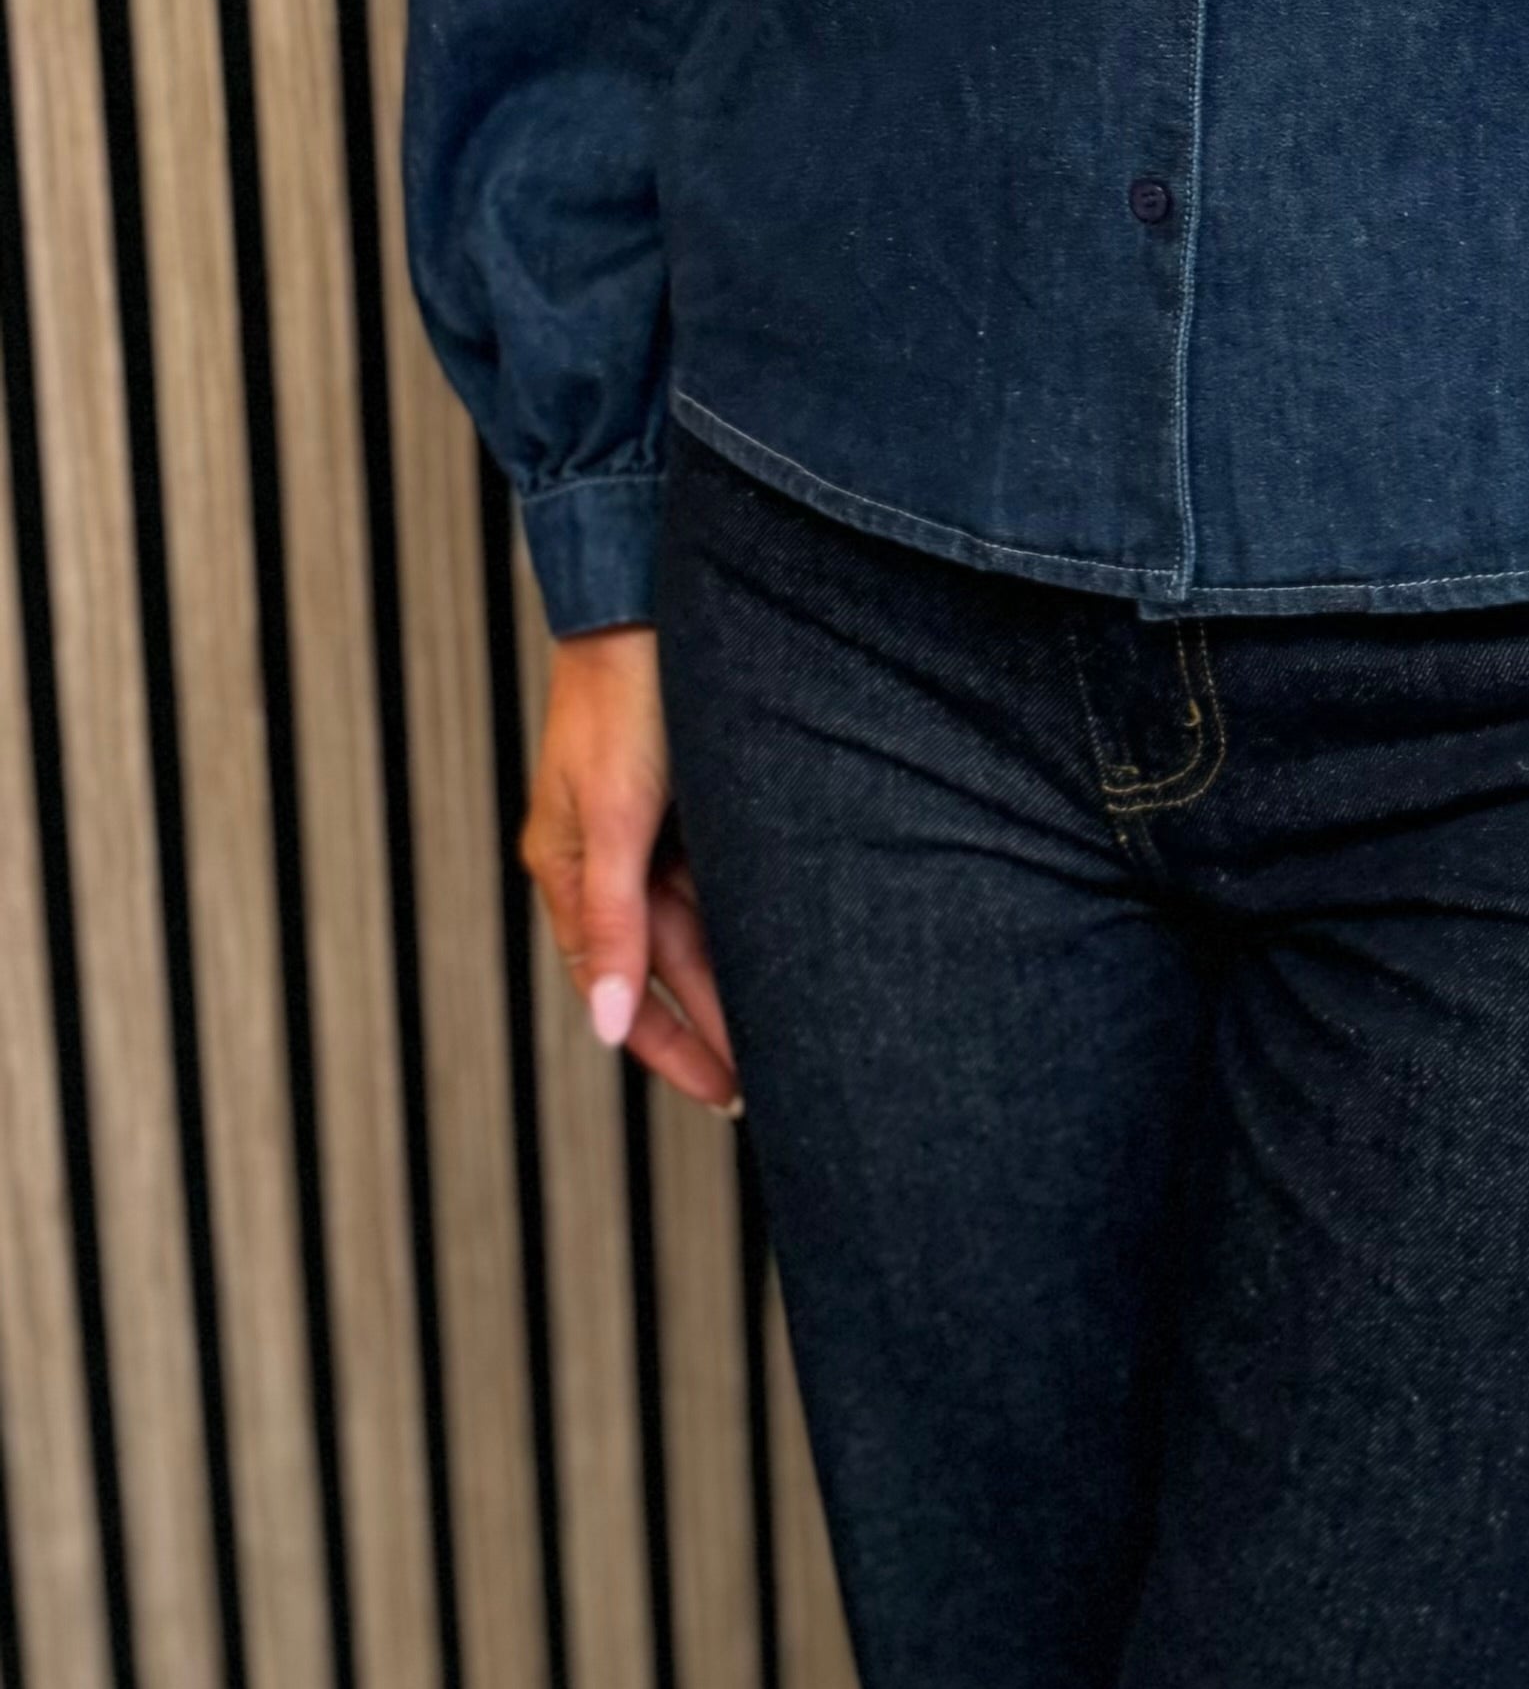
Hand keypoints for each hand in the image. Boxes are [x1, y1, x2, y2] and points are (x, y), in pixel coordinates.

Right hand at [518, 625, 745, 1117]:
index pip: (621, 990)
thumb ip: (612, 921)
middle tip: (779, 1078)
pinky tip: (790, 942)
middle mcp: (610, 859)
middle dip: (715, 1022)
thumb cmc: (621, 695)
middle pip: (666, 965)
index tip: (726, 1094)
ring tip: (797, 1025)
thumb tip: (604, 1025)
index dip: (671, 1046)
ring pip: (698, 925)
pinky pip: (718, 876)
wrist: (646, 594)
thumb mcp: (615, 814)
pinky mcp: (689, 794)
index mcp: (571, 871)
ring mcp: (649, 826)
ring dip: (737, 974)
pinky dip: (748, 916)